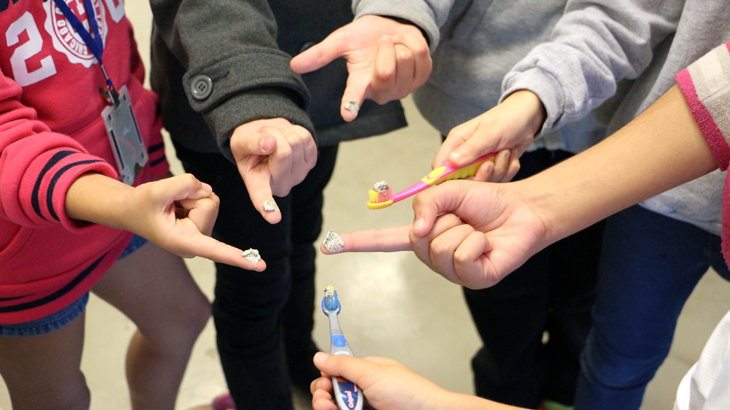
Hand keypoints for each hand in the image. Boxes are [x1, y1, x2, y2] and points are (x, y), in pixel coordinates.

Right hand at [67, 173, 265, 270]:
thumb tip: (205, 188)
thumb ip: (182, 185)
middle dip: (189, 195)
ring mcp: (202, 231)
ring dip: (189, 194)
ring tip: (171, 204)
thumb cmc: (140, 206)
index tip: (259, 266)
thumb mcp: (155, 191)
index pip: (216, 250)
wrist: (132, 208)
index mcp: (184, 242)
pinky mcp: (204, 221)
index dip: (238, 257)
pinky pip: (207, 196)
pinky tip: (177, 204)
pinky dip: (191, 194)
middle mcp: (197, 241)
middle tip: (168, 203)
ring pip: (210, 199)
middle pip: (209, 205)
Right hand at [230, 118, 316, 223]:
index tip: (274, 219)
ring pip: (295, 142)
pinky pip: (305, 137)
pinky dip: (294, 130)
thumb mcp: (239, 141)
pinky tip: (286, 137)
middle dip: (272, 134)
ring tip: (274, 137)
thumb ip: (250, 143)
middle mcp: (281, 185)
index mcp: (258, 185)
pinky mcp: (311, 162)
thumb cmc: (249, 144)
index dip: (268, 207)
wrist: (266, 134)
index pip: (262, 198)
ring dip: (282, 131)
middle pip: (283, 152)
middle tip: (264, 137)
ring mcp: (298, 175)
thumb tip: (270, 143)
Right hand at [291, 15, 430, 120]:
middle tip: (381, 43)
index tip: (347, 115)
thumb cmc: (364, 39)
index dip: (350, 105)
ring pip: (404, 59)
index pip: (353, 97)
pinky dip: (413, 40)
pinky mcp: (421, 77)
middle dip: (384, 49)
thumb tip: (294, 65)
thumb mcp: (341, 42)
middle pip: (385, 71)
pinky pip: (420, 53)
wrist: (392, 27)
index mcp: (360, 85)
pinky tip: (406, 45)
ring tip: (394, 46)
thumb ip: (320, 55)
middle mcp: (381, 92)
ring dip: (398, 43)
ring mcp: (403, 87)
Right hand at [310, 352, 446, 409]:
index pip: (339, 368)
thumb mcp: (372, 373)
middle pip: (334, 389)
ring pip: (337, 405)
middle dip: (324, 392)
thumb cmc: (411, 393)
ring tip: (327, 407)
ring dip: (327, 405)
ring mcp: (366, 405)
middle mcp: (366, 388)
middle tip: (324, 397)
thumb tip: (321, 357)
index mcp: (368, 370)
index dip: (327, 373)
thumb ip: (344, 365)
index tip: (324, 379)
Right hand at [321, 180, 548, 288]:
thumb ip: (426, 204)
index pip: (384, 239)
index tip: (329, 246)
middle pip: (418, 239)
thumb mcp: (448, 191)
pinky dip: (477, 242)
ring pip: (441, 249)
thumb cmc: (487, 200)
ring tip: (478, 230)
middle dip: (445, 219)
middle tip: (465, 218)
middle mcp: (433, 256)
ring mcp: (452, 271)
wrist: (521, 209)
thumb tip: (418, 232)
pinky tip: (486, 242)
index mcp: (423, 235)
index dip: (356, 242)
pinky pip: (463, 257)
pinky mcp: (473, 279)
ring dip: (463, 230)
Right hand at [433, 91, 546, 182]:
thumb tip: (451, 161)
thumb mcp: (489, 133)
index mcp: (456, 142)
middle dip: (481, 175)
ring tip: (506, 152)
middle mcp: (464, 154)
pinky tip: (511, 156)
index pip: (440, 166)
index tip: (467, 178)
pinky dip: (507, 171)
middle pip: (462, 180)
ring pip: (482, 183)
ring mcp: (478, 163)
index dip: (447, 177)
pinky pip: (497, 181)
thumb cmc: (507, 119)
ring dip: (498, 171)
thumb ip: (471, 148)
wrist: (528, 118)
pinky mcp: (491, 169)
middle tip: (493, 163)